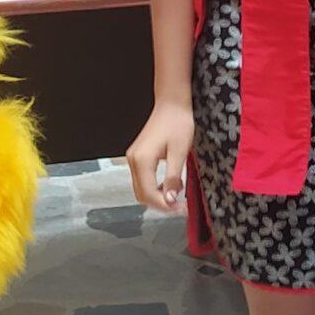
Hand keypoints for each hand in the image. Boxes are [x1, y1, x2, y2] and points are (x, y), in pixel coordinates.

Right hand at [126, 99, 195, 213]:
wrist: (171, 104)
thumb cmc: (178, 123)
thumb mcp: (179, 152)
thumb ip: (173, 177)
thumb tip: (171, 199)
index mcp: (142, 160)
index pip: (149, 194)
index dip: (165, 205)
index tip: (181, 209)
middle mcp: (133, 161)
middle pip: (142, 195)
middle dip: (160, 204)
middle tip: (180, 206)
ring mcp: (133, 158)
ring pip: (140, 189)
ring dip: (157, 197)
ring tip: (176, 195)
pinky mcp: (137, 157)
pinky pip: (142, 180)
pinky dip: (153, 187)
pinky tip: (169, 185)